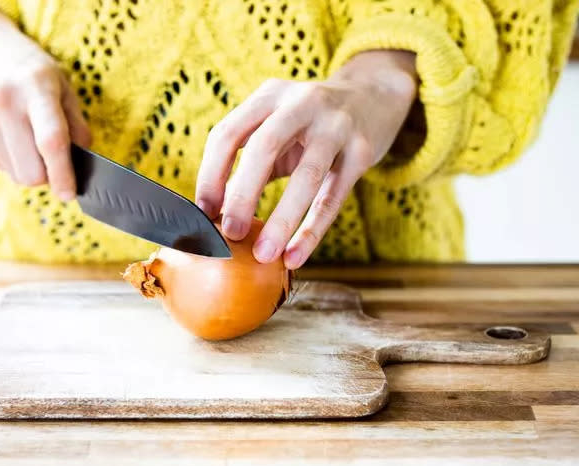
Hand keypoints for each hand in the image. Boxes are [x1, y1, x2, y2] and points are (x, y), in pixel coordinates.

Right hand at [0, 6, 90, 199]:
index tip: (70, 195)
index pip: (51, 141)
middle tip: (53, 159)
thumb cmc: (28, 70)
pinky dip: (10, 158)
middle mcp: (4, 102)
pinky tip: (8, 132)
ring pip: (15, 174)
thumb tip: (81, 164)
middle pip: (31, 172)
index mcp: (36, 87)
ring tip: (26, 135)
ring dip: (28, 166)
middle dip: (47, 175)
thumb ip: (76, 125)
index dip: (63, 174)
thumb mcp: (61, 85)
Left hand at [196, 50, 417, 268]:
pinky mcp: (363, 151)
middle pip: (265, 147)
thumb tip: (215, 213)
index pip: (228, 133)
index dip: (210, 175)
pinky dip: (312, 231)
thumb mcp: (277, 128)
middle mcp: (302, 102)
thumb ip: (248, 163)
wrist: (375, 96)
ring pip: (307, 175)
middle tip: (231, 234)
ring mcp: (336, 124)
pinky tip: (295, 256)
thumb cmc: (310, 123)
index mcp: (269, 96)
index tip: (204, 213)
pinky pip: (333, 197)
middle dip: (243, 194)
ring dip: (282, 220)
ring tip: (264, 255)